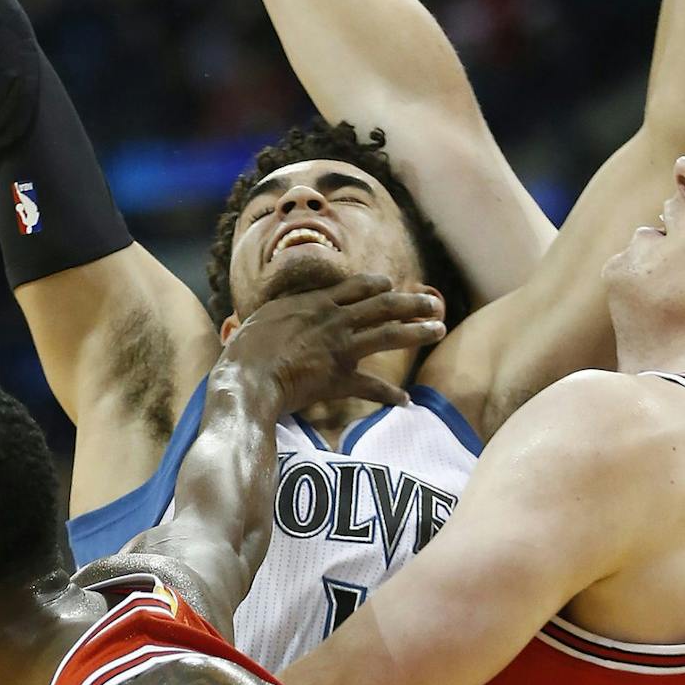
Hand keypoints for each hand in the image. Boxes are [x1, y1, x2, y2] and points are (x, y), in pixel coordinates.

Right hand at [224, 274, 444, 413]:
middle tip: (433, 302)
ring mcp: (341, 348)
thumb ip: (282, 313)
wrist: (247, 378)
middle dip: (412, 302)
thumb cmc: (245, 350)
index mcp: (316, 303)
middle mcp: (334, 320)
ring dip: (418, 331)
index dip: (378, 285)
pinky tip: (405, 400)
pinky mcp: (340, 379)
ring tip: (438, 329)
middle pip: (383, 305)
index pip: (357, 287)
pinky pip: (372, 387)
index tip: (391, 284)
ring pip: (389, 334)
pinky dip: (389, 394)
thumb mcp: (263, 318)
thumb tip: (281, 313)